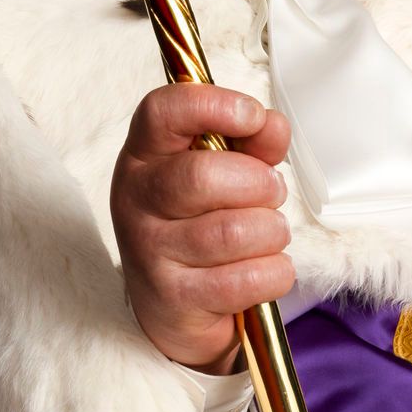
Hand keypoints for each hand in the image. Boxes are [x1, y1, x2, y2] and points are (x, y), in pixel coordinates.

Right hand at [111, 83, 294, 372]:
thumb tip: (272, 126)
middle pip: (202, 176)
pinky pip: (248, 279)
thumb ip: (251, 143)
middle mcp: (137, 200)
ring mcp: (150, 252)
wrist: (174, 307)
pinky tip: (265, 269)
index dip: (214, 105)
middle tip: (271, 193)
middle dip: (258, 184)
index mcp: (145, 155)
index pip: (163, 111)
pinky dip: (275, 273)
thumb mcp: (223, 173)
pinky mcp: (175, 299)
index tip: (252, 116)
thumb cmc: (200, 225)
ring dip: (271, 231)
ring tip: (268, 234)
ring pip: (233, 232)